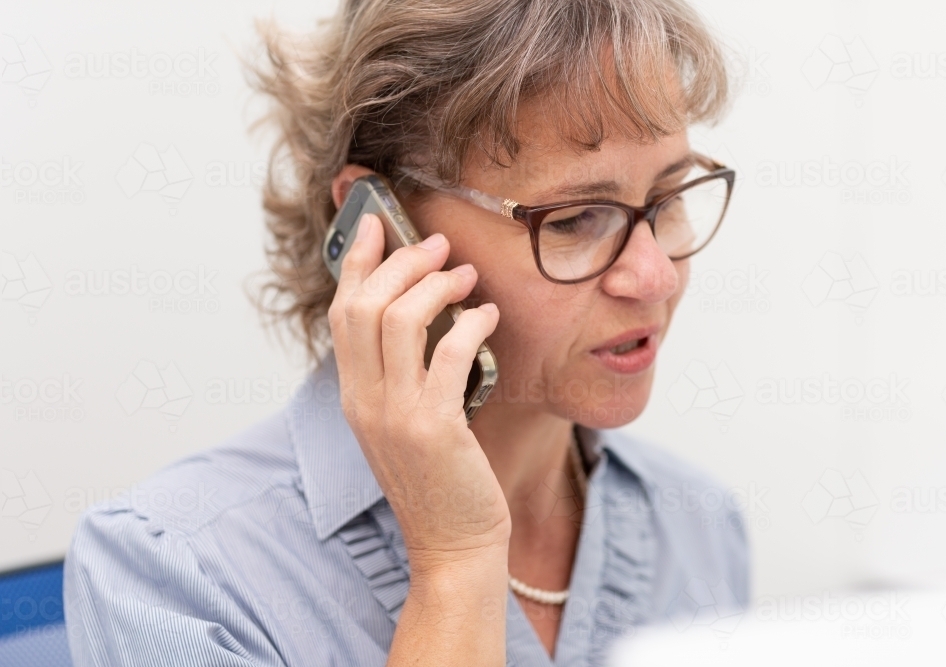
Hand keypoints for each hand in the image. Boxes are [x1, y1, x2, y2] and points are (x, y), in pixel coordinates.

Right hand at [328, 213, 508, 572]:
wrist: (452, 545)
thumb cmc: (437, 482)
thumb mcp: (400, 424)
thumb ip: (397, 376)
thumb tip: (420, 313)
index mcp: (353, 396)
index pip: (342, 312)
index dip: (357, 261)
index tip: (378, 223)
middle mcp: (364, 401)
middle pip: (364, 304)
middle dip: (401, 262)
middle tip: (438, 245)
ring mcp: (395, 414)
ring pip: (399, 319)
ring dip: (437, 286)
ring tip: (467, 276)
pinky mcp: (434, 427)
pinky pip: (449, 352)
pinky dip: (472, 324)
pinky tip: (488, 317)